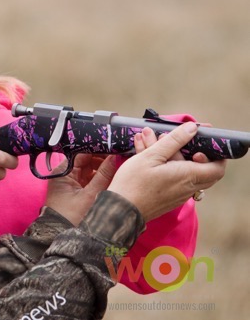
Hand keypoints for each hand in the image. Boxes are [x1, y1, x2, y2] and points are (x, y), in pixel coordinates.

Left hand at [45, 154, 116, 225]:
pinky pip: (89, 179)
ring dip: (102, 168)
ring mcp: (70, 182)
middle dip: (102, 159)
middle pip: (86, 160)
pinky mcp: (76, 190)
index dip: (98, 149)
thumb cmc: (71, 217)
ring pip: (89, 169)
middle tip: (119, 157)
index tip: (113, 147)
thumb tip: (114, 157)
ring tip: (118, 167)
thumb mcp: (90, 195)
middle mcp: (65, 174)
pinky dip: (99, 178)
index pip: (82, 152)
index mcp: (63, 171)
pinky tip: (112, 177)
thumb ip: (104, 175)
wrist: (60, 235)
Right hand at [108, 122, 225, 221]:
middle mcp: (187, 188)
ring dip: (169, 154)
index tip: (198, 144)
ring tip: (146, 139)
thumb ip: (174, 140)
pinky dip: (163, 165)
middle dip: (186, 150)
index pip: (217, 168)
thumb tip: (193, 128)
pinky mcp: (167, 198)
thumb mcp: (152, 156)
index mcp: (188, 176)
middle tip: (168, 138)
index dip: (214, 155)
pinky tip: (143, 151)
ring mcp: (177, 195)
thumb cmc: (134, 183)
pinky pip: (172, 178)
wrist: (120, 210)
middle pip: (201, 169)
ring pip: (182, 171)